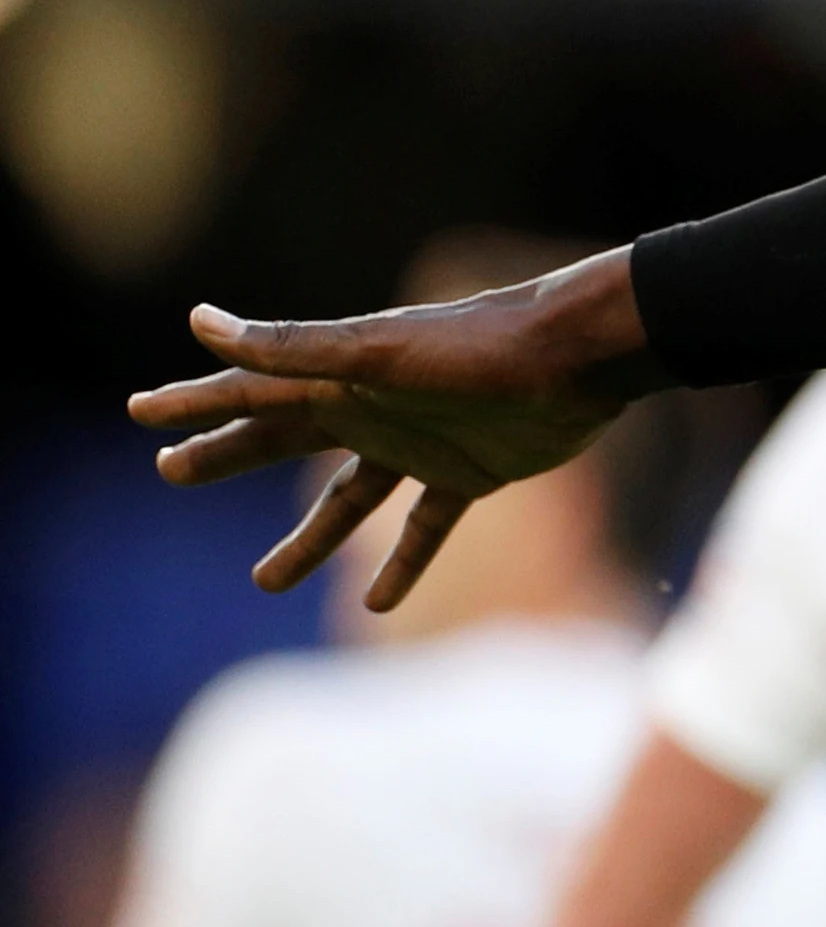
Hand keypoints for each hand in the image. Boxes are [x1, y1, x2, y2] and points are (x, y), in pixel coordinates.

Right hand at [128, 251, 660, 608]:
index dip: (195, 402)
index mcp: (341, 378)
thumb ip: (292, 349)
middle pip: (283, 441)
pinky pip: (426, 526)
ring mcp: (419, 444)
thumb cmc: (480, 347)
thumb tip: (201, 322)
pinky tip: (376, 603)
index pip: (250, 392)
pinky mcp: (470, 474)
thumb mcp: (377, 352)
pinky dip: (402, 561)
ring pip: (348, 501)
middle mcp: (372, 409)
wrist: (582, 359)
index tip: (141, 413)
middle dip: (227, 457)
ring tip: (263, 582)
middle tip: (170, 472)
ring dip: (308, 540)